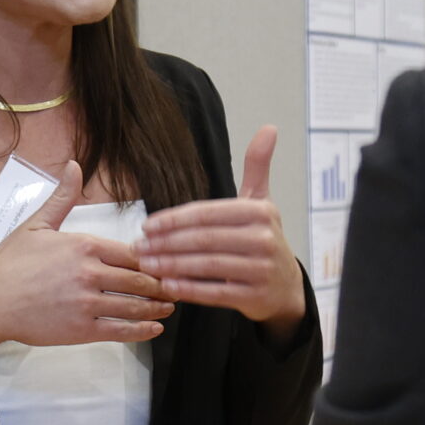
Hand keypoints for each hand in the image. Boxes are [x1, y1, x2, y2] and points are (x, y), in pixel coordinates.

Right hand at [0, 160, 173, 371]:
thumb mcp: (36, 224)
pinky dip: (142, 330)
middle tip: (175, 287)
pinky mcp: (82, 330)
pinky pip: (121, 330)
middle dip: (162, 285)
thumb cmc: (10, 265)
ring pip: (135, 305)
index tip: (164, 263)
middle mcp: (90, 273)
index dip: (152, 260)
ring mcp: (87, 303)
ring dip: (157, 308)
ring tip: (168, 308)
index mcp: (84, 245)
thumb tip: (74, 166)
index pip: (131, 252)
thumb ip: (63, 197)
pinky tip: (153, 329)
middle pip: (140, 280)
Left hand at [138, 127, 308, 341]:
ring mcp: (261, 269)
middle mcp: (264, 239)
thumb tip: (269, 127)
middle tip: (138, 246)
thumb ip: (258, 167)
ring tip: (145, 265)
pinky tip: (167, 285)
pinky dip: (188, 289)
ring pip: (206, 266)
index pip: (207, 213)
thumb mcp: (262, 202)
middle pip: (203, 239)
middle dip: (165, 243)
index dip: (173, 219)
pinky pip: (215, 292)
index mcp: (261, 211)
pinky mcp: (255, 296)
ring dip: (170, 265)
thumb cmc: (263, 240)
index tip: (146, 225)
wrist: (286, 288)